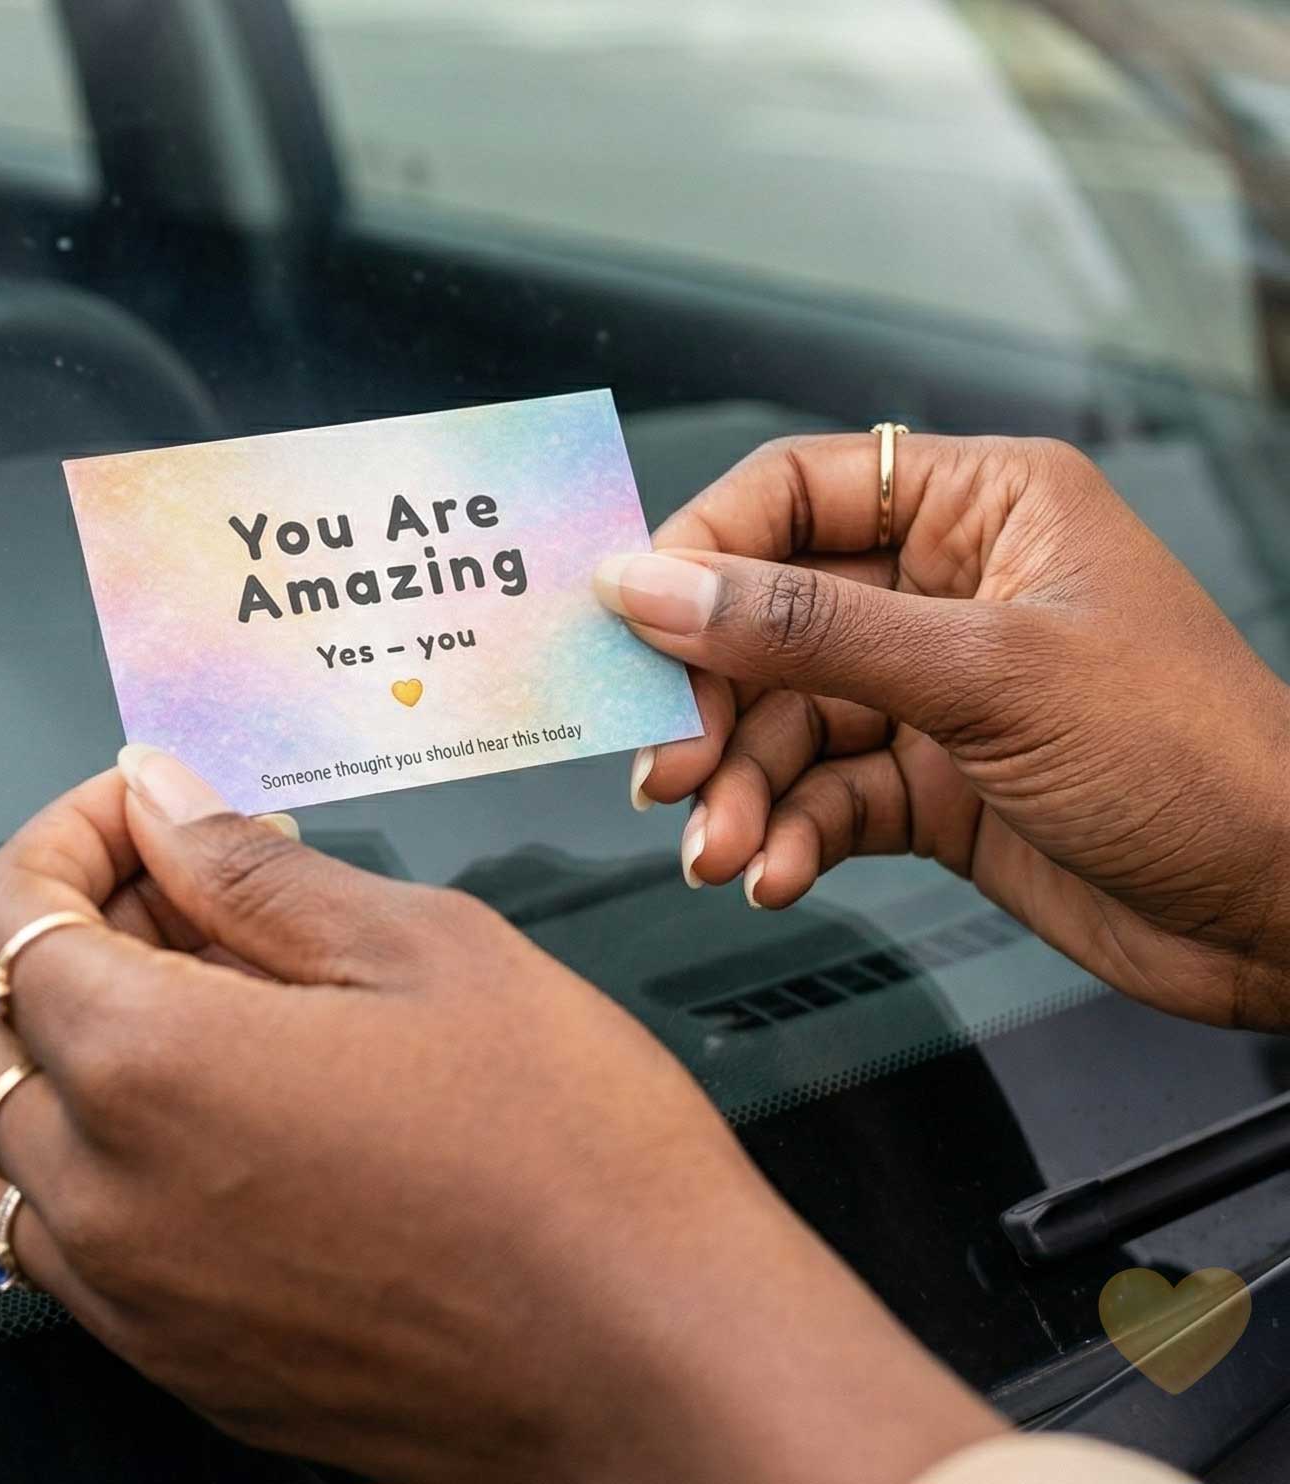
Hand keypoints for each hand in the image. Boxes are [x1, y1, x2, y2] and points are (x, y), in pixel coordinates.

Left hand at [0, 751, 1000, 1483]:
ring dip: (59, 1054)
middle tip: (190, 900)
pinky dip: (90, 1161)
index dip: (67, 834)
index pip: (5, 916)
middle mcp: (103, 1192)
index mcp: (148, 1062)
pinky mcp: (176, 1362)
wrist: (656, 1359)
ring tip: (200, 1010)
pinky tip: (214, 1125)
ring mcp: (129, 1298)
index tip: (148, 815)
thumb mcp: (424, 948)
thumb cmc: (569, 1145)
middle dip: (57, 932)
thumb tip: (160, 802)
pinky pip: (61, 1245)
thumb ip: (253, 870)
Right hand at [599, 433, 1289, 1029]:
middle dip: (713, 703)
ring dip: (740, 789)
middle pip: (767, 619)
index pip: (793, 493)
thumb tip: (658, 585)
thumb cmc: (1195, 759)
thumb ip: (806, 630)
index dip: (701, 551)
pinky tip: (776, 871)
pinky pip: (819, 795)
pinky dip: (786, 835)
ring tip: (722, 849)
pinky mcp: (929, 784)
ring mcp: (935, 693)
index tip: (628, 621)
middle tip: (667, 765)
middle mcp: (947, 591)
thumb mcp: (985, 677)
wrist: (1283, 914)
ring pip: (784, 722)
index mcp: (981, 509)